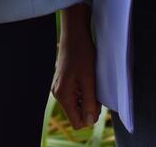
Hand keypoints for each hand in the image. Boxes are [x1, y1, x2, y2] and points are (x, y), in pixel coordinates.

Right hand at [52, 2, 99, 128]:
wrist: (74, 34)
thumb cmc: (81, 54)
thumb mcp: (89, 80)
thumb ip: (89, 102)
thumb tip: (90, 122)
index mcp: (63, 95)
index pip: (77, 122)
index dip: (90, 117)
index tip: (97, 102)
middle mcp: (58, 93)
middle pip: (77, 113)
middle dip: (90, 107)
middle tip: (96, 90)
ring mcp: (60, 87)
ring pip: (77, 104)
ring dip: (88, 98)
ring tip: (92, 82)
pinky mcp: (64, 81)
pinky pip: (75, 95)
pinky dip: (84, 91)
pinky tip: (88, 79)